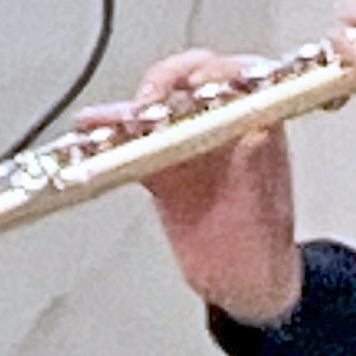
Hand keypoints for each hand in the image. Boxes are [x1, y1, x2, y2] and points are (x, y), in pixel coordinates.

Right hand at [103, 49, 304, 327]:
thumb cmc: (263, 247)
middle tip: (150, 102)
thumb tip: (259, 133)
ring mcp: (189, 144)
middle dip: (169, 81)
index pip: (243, 78)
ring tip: (108, 119)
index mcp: (261, 128)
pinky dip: (109, 134)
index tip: (198, 87)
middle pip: (194, 80)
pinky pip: (131, 142)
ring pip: (157, 108)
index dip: (219, 72)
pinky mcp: (160, 167)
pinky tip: (88, 128)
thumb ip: (260, 173)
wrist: (241, 283)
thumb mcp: (267, 212)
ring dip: (131, 108)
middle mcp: (224, 127)